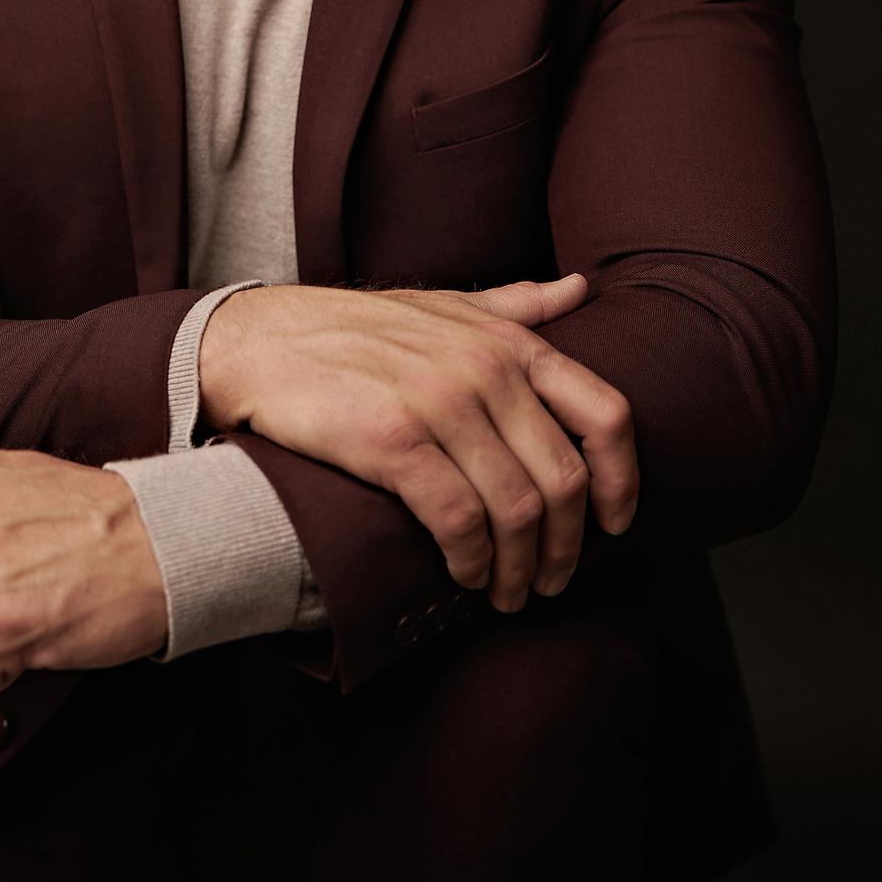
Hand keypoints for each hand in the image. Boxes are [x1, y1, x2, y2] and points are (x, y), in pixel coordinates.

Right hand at [198, 274, 636, 610]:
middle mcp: (484, 367)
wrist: (258, 340)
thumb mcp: (443, 305)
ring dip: (519, 568)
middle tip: (550, 581)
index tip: (616, 525)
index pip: (605, 413)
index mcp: (507, 339)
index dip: (623, 481)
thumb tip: (581, 289)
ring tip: (506, 592)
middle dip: (566, 547)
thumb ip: (515, 305)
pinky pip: (459, 520)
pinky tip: (463, 574)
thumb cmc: (352, 329)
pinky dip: (471, 561)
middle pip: (564, 480)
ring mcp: (440, 401)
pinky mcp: (393, 440)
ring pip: (516, 510)